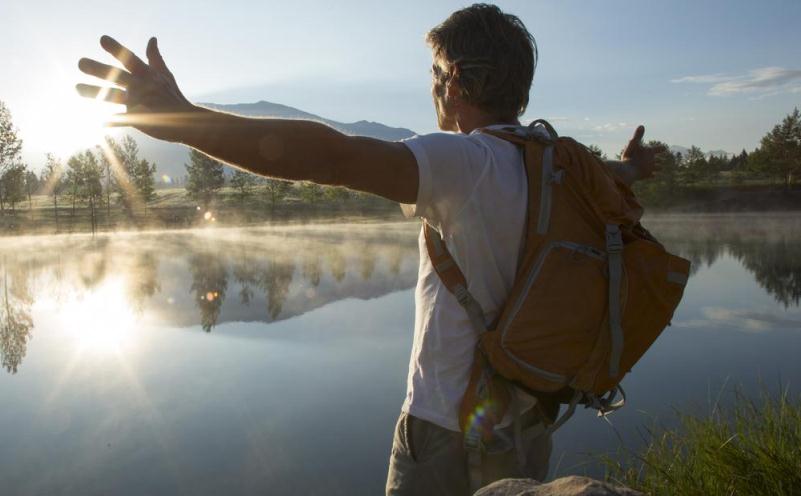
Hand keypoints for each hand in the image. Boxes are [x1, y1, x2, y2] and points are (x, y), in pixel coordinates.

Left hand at [76, 36, 193, 140]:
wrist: (188, 121)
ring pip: (113, 96)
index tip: (102, 40)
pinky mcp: (140, 119)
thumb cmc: (174, 96)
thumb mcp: (165, 74)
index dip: (117, 49)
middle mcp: (141, 86)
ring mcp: (140, 102)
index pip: (130, 59)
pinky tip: (101, 122)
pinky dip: (114, 121)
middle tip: (81, 62)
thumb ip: (155, 58)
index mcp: (147, 75)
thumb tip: (152, 39)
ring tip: (77, 88)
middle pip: (117, 75)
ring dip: (95, 92)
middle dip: (99, 69)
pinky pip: (123, 120)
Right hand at [621, 125, 659, 181]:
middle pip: (659, 159)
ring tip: (661, 168)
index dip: (661, 148)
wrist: (628, 171)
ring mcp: (650, 169)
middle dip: (661, 159)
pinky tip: (654, 175)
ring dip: (659, 167)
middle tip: (664, 159)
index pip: (658, 148)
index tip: (665, 148)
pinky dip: (652, 174)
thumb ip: (638, 135)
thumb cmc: (630, 157)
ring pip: (657, 168)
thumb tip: (642, 125)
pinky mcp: (646, 175)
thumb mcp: (633, 144)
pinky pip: (651, 175)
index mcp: (650, 152)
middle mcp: (652, 160)